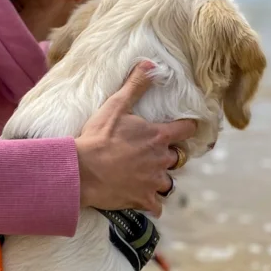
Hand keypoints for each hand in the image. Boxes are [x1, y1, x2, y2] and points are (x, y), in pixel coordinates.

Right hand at [75, 62, 196, 216]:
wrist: (82, 170)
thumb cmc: (98, 137)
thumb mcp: (116, 106)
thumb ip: (136, 85)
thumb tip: (151, 64)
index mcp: (158, 136)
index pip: (187, 129)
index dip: (187, 127)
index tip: (185, 127)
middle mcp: (161, 160)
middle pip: (177, 158)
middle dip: (168, 156)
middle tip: (153, 154)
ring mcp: (153, 182)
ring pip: (168, 183)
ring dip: (160, 180)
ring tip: (147, 177)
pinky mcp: (143, 200)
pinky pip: (157, 206)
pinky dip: (152, 203)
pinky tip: (144, 200)